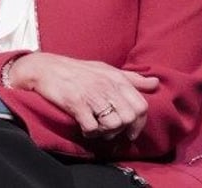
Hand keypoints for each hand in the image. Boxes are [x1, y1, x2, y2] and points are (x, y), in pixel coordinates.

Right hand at [8, 53, 158, 140]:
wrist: (46, 68)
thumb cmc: (78, 70)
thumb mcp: (106, 69)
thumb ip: (132, 78)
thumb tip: (156, 83)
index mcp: (116, 78)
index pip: (141, 106)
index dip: (139, 123)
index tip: (130, 130)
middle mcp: (107, 86)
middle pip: (129, 118)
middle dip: (122, 130)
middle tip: (111, 131)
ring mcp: (92, 95)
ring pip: (113, 124)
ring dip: (106, 133)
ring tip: (98, 130)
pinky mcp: (76, 103)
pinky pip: (92, 127)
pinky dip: (91, 133)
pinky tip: (85, 128)